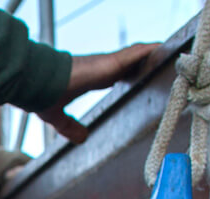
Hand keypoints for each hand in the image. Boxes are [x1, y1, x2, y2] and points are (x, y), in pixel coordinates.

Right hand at [36, 42, 158, 142]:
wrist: (38, 83)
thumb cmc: (42, 94)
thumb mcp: (57, 116)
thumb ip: (69, 127)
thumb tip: (82, 139)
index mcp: (90, 79)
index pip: (114, 74)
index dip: (127, 74)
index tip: (138, 77)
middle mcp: (101, 68)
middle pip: (129, 63)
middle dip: (144, 63)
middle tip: (163, 65)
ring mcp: (107, 63)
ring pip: (136, 55)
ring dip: (153, 55)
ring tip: (171, 55)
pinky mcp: (111, 62)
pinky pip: (138, 53)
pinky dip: (151, 51)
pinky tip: (164, 49)